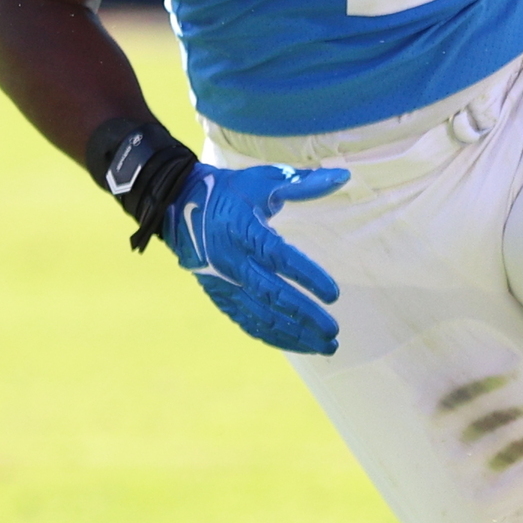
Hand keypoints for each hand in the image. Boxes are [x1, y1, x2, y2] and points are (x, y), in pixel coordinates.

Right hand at [167, 160, 352, 354]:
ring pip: (261, 316)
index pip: (279, 257)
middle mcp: (232, 261)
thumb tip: (343, 176)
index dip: (306, 276)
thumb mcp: (263, 181)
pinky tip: (300, 344)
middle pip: (272, 295)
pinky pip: (248, 322)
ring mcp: (224, 283)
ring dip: (294, 334)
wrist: (178, 207)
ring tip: (327, 346)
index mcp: (243, 230)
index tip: (333, 294)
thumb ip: (303, 184)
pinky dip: (274, 336)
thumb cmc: (229, 192)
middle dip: (304, 316)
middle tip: (333, 331)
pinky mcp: (220, 295)